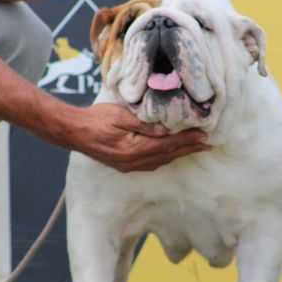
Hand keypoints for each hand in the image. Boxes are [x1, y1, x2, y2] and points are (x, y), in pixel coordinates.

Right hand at [66, 103, 209, 172]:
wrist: (73, 132)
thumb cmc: (95, 119)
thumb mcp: (120, 116)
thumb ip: (144, 124)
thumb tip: (166, 130)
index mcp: (134, 149)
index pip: (168, 145)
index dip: (187, 140)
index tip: (204, 137)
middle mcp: (133, 162)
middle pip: (168, 156)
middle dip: (189, 149)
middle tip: (208, 145)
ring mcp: (128, 166)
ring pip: (161, 161)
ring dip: (179, 154)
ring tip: (194, 148)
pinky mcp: (124, 165)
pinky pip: (151, 164)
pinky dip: (165, 158)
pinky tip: (171, 153)